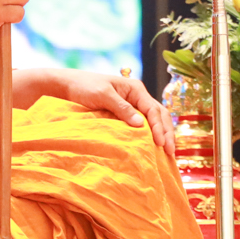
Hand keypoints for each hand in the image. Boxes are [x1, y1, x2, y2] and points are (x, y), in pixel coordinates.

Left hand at [18, 65, 174, 158]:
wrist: (68, 86)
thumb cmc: (84, 87)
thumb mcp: (102, 96)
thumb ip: (121, 109)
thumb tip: (140, 124)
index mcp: (135, 88)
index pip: (153, 109)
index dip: (159, 127)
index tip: (161, 144)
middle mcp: (137, 95)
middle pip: (159, 114)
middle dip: (166, 132)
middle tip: (171, 152)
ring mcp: (133, 103)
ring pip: (154, 119)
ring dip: (162, 134)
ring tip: (168, 153)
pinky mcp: (126, 112)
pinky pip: (144, 123)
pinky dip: (151, 134)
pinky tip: (155, 146)